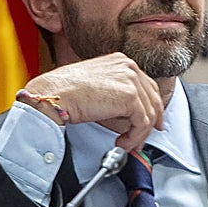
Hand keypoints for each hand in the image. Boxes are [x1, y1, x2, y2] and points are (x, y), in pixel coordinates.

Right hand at [23, 53, 164, 151]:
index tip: (152, 121)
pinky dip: (134, 137)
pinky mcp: (130, 97)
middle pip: (153, 99)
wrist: (54, 95)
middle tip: (142, 138)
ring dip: (139, 134)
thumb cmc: (65, 91)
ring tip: (127, 145)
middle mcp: (128, 67)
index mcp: (121, 61)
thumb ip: (114, 91)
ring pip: (149, 114)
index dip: (152, 106)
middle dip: (151, 122)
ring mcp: (131, 80)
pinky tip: (122, 142)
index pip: (146, 85)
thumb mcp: (96, 85)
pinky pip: (142, 123)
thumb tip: (125, 111)